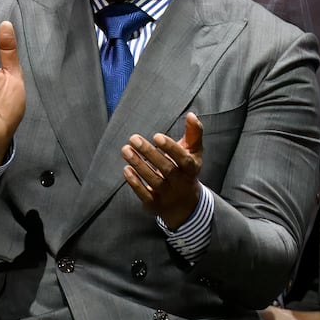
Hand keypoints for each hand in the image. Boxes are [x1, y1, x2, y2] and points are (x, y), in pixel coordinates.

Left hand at [122, 113, 203, 228]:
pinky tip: (126, 169)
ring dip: (138, 164)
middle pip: (166, 169)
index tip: (156, 136)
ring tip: (126, 150)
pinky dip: (134, 182)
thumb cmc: (186, 171)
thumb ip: (194, 133)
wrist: (184, 205)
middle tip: (134, 138)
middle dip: (149, 153)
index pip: (183, 159)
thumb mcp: (193, 153)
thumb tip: (190, 114)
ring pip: (153, 180)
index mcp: (191, 169)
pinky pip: (144, 194)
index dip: (171, 148)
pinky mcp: (155, 204)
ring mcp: (168, 195)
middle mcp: (181, 184)